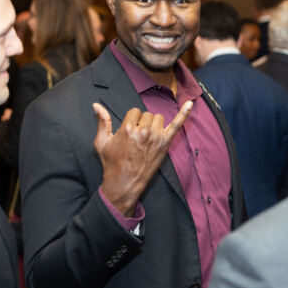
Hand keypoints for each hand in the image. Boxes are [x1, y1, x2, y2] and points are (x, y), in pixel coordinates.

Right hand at [93, 102, 192, 216]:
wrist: (124, 183)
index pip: (134, 111)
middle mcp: (144, 131)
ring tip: (147, 137)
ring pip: (159, 119)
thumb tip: (96, 105)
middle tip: (136, 138)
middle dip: (142, 122)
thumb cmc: (112, 163)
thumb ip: (102, 122)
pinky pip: (177, 125)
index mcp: (128, 128)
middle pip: (147, 115)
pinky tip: (190, 104)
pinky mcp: (165, 144)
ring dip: (154, 124)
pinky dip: (184, 114)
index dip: (131, 120)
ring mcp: (156, 138)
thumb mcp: (102, 142)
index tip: (128, 131)